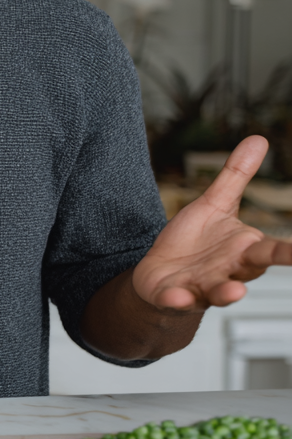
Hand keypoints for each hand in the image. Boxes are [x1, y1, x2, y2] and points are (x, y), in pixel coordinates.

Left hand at [134, 136, 291, 311]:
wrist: (160, 275)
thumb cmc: (193, 241)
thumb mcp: (214, 204)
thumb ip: (236, 176)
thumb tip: (259, 138)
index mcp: (245, 249)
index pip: (276, 249)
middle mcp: (230, 271)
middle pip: (256, 268)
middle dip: (278, 263)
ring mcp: (203, 286)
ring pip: (219, 292)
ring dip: (227, 293)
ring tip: (235, 292)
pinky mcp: (174, 296)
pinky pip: (177, 300)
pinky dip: (178, 299)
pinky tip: (179, 296)